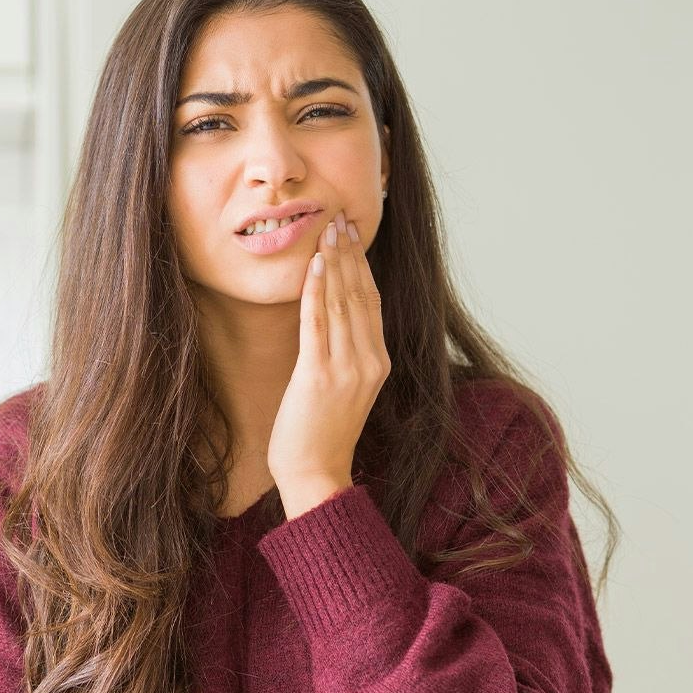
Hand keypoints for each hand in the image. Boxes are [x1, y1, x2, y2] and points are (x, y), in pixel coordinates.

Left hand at [267, 209, 390, 507]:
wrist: (316, 474)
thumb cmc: (322, 434)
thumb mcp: (344, 390)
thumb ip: (344, 355)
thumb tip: (330, 319)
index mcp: (379, 363)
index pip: (372, 303)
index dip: (362, 266)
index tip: (352, 236)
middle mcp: (370, 361)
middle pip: (360, 295)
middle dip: (349, 254)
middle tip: (339, 218)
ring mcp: (348, 368)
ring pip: (341, 302)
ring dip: (332, 262)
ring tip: (326, 231)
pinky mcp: (320, 374)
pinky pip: (318, 322)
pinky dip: (316, 290)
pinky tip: (313, 264)